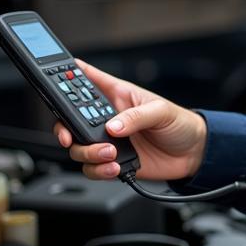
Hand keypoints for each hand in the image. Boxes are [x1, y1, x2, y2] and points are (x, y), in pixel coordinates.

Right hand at [53, 59, 207, 180]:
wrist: (194, 154)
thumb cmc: (181, 123)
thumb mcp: (162, 110)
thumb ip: (136, 116)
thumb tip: (113, 126)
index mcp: (117, 96)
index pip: (86, 80)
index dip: (66, 76)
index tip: (51, 78)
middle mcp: (107, 118)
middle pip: (70, 120)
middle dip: (65, 128)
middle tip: (70, 136)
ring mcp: (108, 141)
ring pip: (78, 148)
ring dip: (88, 153)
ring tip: (110, 153)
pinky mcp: (113, 162)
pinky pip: (93, 168)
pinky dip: (99, 170)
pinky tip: (114, 167)